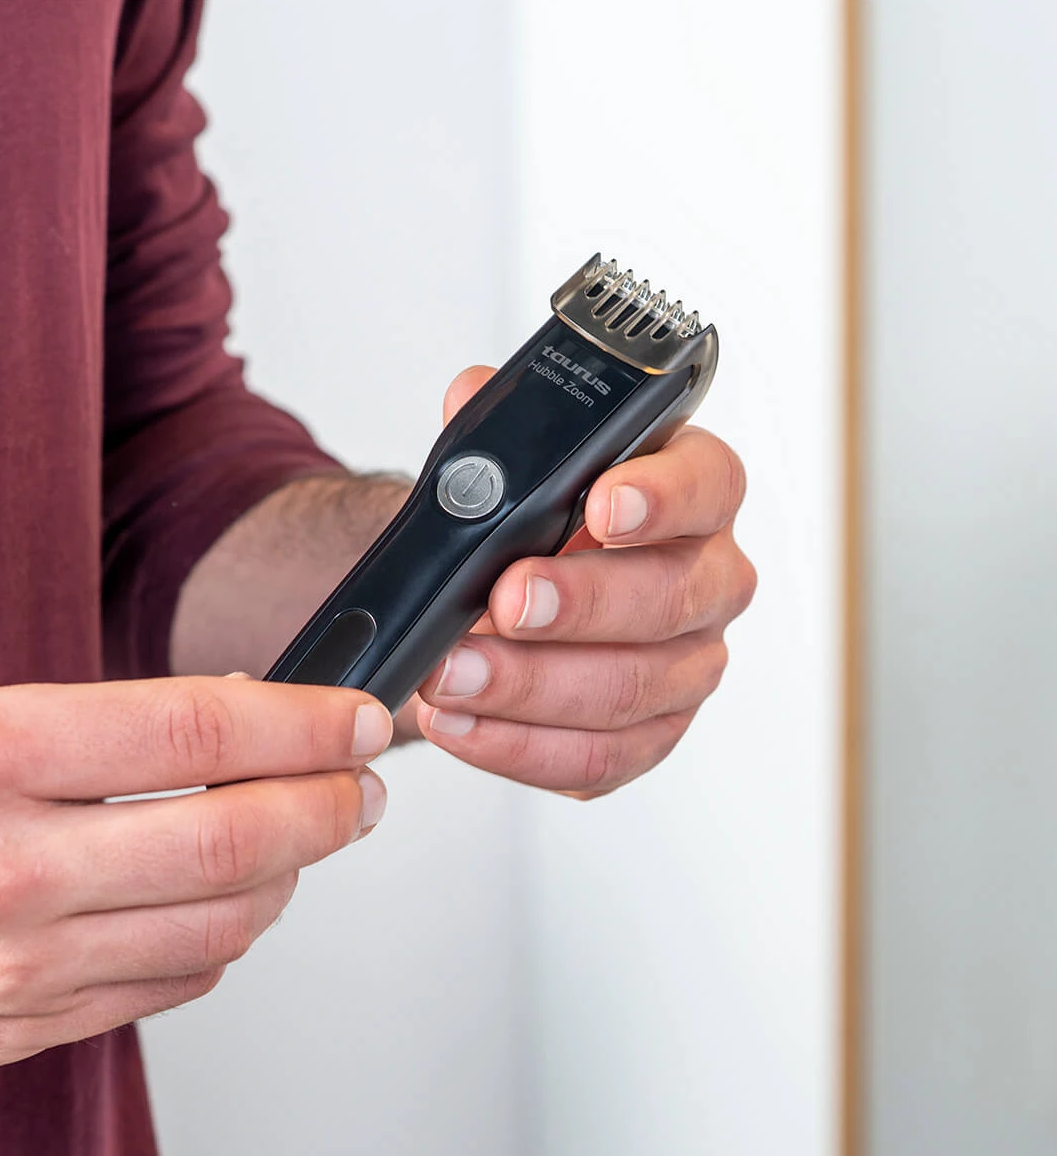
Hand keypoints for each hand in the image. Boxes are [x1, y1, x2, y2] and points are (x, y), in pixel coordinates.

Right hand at [0, 677, 390, 1096]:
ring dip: (285, 878)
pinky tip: (221, 907)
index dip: (301, 720)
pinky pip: (168, 989)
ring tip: (296, 841)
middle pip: (232, 837)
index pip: (194, 730)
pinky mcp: (22, 1031)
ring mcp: (17, 966)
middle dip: (329, 808)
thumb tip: (217, 727)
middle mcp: (4, 867)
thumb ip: (82, 728)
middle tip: (362, 788)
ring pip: (220, 926)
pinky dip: (220, 943)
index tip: (354, 717)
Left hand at [412, 366, 755, 796]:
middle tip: (500, 600)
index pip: (706, 486)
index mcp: (692, 494)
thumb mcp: (501, 469)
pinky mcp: (646, 738)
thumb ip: (492, 435)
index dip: (660, 498)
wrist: (488, 602)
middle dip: (577, 604)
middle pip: (669, 599)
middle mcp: (706, 581)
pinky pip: (595, 759)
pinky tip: (458, 724)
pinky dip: (516, 747)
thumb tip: (471, 396)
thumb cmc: (518, 530)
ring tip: (449, 674)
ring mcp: (685, 668)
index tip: (600, 504)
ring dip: (528, 686)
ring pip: (630, 690)